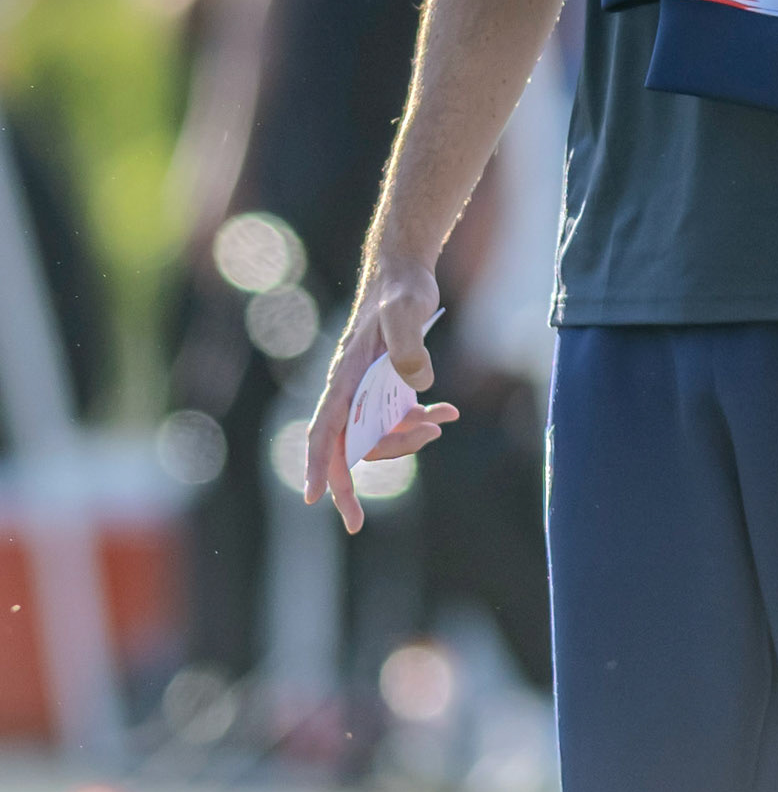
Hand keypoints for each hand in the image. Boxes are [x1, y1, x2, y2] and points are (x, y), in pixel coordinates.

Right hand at [304, 260, 458, 533]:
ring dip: (406, 440)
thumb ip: (409, 346)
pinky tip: (450, 411)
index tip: (313, 498)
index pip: (324, 428)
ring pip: (376, 435)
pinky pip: (398, 417)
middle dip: (350, 482)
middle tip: (356, 522)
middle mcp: (350, 388)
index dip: (318, 463)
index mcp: (345, 376)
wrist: (405, 269)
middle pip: (346, 445)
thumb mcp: (406, 311)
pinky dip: (422, 419)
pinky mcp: (388, 383)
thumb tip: (419, 387)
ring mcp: (368, 388)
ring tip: (442, 420)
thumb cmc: (400, 288)